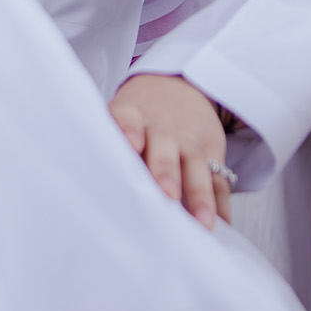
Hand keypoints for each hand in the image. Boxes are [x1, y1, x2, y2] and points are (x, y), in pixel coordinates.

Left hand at [109, 74, 231, 228]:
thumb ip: (110, 143)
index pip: (128, 120)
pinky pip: (219, 181)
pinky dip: (221, 205)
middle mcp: (163, 128)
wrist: (175, 85)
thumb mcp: (121, 115)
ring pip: (197, 168)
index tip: (131, 145)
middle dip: (166, 171)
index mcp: (132, 115)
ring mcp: (190, 141)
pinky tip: (222, 225)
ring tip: (203, 223)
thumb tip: (88, 184)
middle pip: (165, 149)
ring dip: (200, 196)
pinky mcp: (213, 152)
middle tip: (167, 194)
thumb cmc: (137, 115)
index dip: (129, 131)